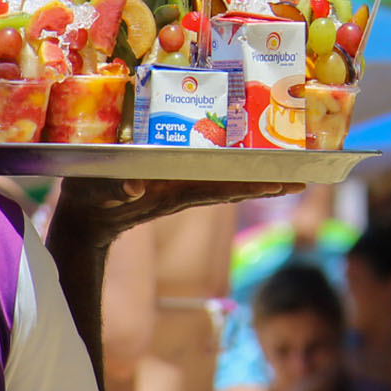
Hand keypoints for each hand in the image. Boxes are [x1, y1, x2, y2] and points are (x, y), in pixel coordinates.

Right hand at [54, 179, 301, 243]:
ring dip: (259, 179)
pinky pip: (211, 177)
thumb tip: (134, 187)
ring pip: (228, 182)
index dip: (250, 184)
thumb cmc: (89, 201)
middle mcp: (184, 189)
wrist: (85, 220)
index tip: (281, 183)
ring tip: (292, 175)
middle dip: (268, 181)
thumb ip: (113, 188)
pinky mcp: (174, 185)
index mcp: (172, 190)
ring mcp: (181, 187)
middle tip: (306, 178)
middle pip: (234, 186)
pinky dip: (236, 174)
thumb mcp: (97, 192)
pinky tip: (254, 169)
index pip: (220, 188)